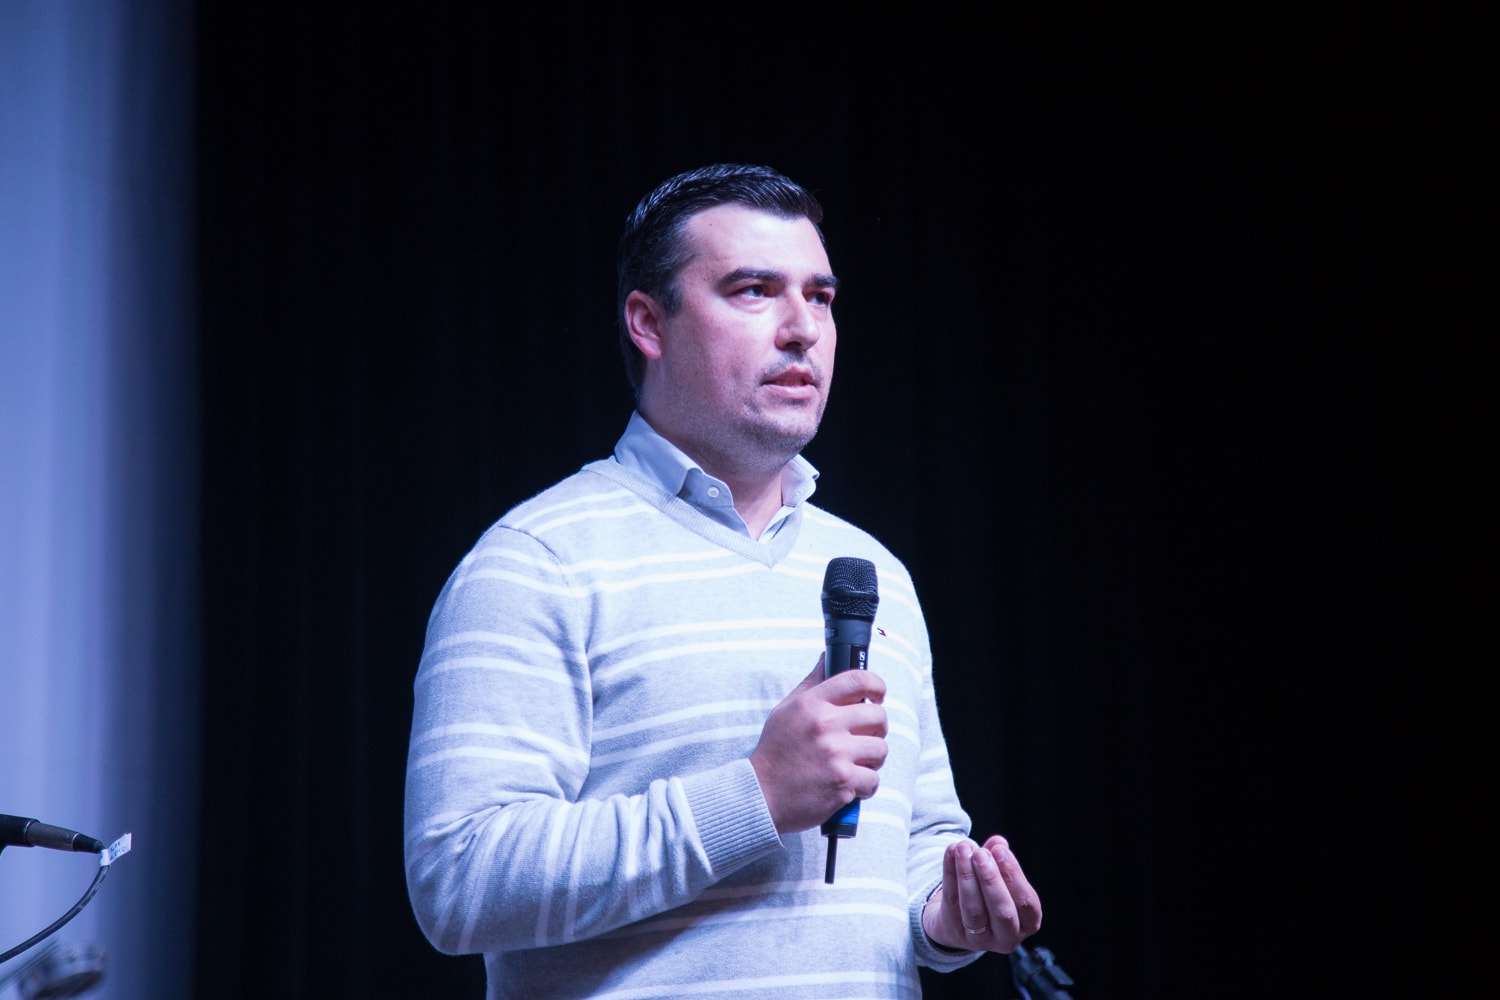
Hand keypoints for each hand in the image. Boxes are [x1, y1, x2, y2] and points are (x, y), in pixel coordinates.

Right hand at [750, 657, 887, 832]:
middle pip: (878, 715)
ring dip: (873, 758)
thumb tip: (828, 659)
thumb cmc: (775, 752)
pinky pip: (874, 779)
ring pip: (881, 748)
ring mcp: (836, 755)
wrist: (760, 795)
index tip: (878, 695)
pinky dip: (865, 785)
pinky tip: (850, 783)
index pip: (858, 680)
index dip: (877, 685)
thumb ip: (812, 684)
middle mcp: (826, 726)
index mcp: (812, 704)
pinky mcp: (843, 783)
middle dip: (877, 727)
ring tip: (856, 762)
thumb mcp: (785, 710)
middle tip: (866, 735)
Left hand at [921, 836, 1041, 952]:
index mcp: (1027, 923)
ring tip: (963, 849)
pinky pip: (951, 901)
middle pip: (1002, 911)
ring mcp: (979, 939)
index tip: (1000, 850)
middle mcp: (1007, 937)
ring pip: (973, 910)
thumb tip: (998, 842)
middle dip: (991, 879)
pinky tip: (951, 852)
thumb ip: (1000, 858)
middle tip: (981, 853)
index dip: (1013, 875)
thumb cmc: (987, 896)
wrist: (957, 920)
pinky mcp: (954, 931)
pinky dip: (950, 874)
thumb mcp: (999, 877)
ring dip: (967, 876)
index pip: (1027, 903)